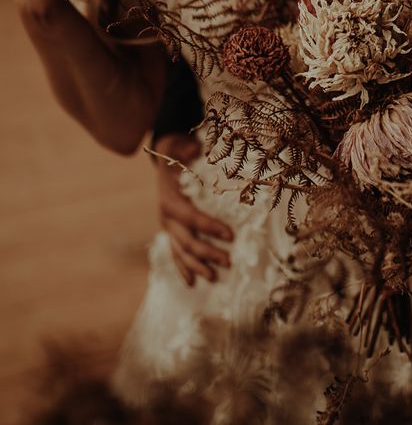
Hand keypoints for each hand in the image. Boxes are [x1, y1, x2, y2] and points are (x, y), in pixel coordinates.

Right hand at [154, 133, 233, 286]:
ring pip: (181, 251)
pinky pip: (176, 253)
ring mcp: (168, 227)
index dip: (209, 227)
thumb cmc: (176, 152)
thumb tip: (194, 148)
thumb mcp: (178, 145)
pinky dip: (184, 268)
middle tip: (229, 262)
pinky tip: (192, 282)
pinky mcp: (171, 231)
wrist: (163, 158)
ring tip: (215, 278)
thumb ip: (185, 148)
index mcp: (170, 199)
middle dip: (208, 253)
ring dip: (198, 265)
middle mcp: (166, 216)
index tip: (231, 235)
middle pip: (187, 240)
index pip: (191, 216)